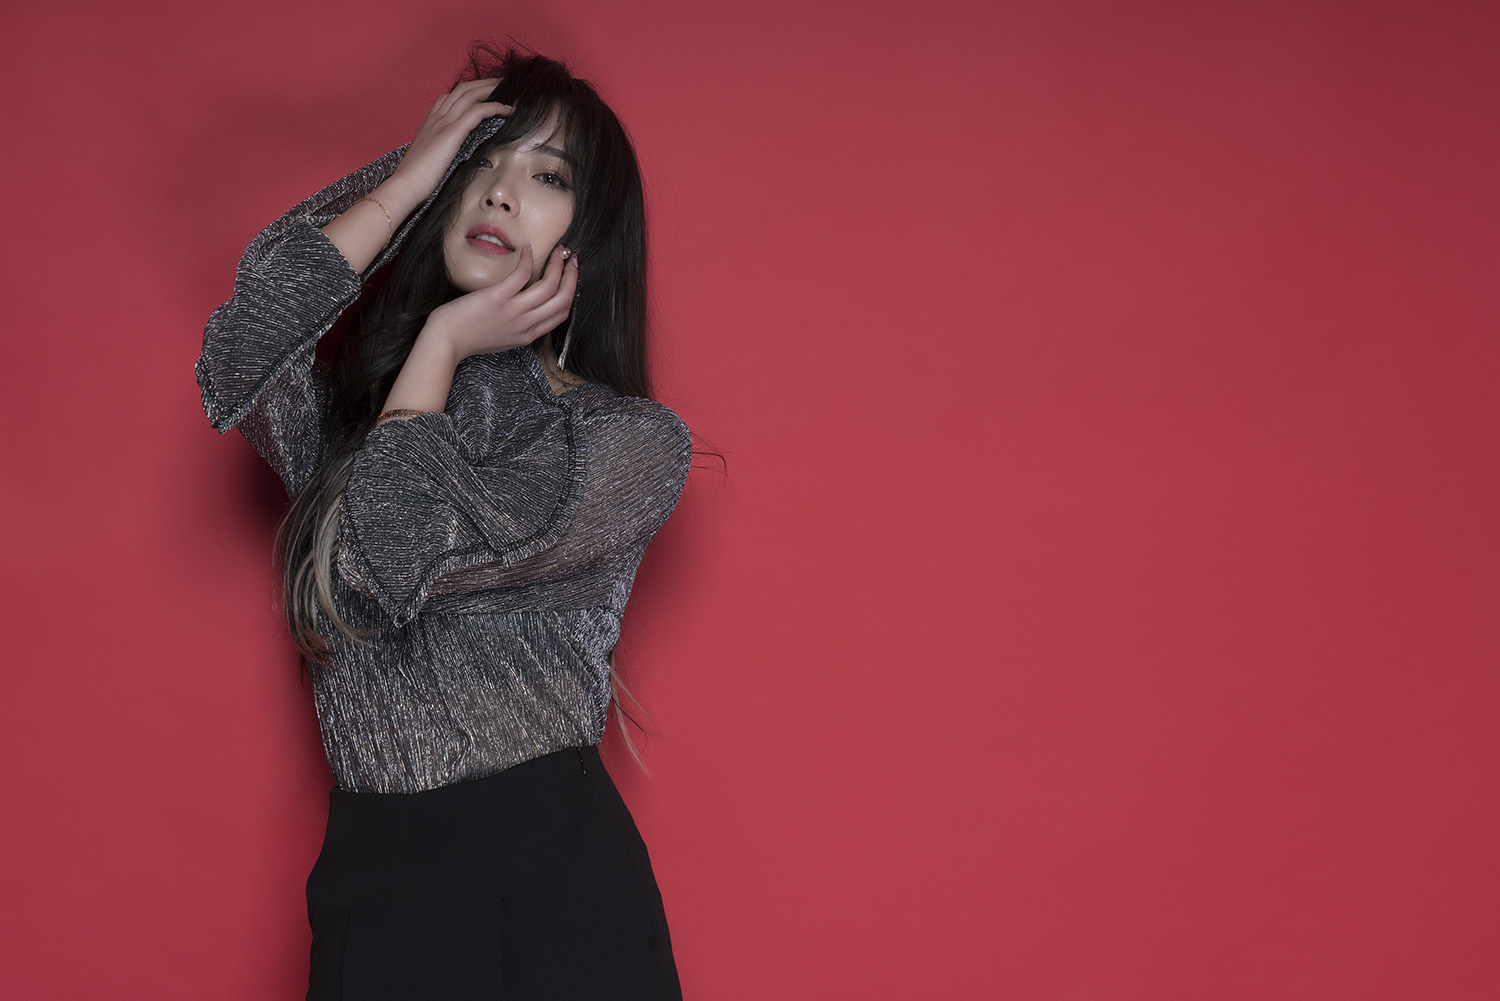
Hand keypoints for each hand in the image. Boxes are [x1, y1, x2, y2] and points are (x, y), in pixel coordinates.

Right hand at [386, 78, 512, 203]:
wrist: (405, 185)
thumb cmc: (415, 181)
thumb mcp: (429, 160)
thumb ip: (440, 152)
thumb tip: (454, 157)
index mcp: (429, 124)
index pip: (450, 98)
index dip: (468, 92)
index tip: (484, 93)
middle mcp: (435, 118)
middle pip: (462, 90)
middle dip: (483, 83)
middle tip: (502, 82)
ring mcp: (442, 123)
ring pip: (469, 94)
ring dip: (491, 88)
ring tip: (508, 87)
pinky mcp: (451, 132)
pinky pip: (477, 111)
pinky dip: (494, 106)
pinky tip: (507, 109)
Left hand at [424, 245, 579, 360]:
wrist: (447, 340)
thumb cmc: (469, 337)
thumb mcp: (503, 339)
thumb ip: (519, 327)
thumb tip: (527, 309)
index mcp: (528, 335)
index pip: (562, 314)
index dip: (571, 292)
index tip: (570, 278)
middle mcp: (526, 324)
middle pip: (563, 299)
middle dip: (572, 276)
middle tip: (572, 259)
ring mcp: (513, 311)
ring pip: (549, 286)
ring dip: (557, 265)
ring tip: (557, 252)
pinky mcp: (498, 297)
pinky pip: (522, 274)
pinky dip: (527, 259)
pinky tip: (526, 249)